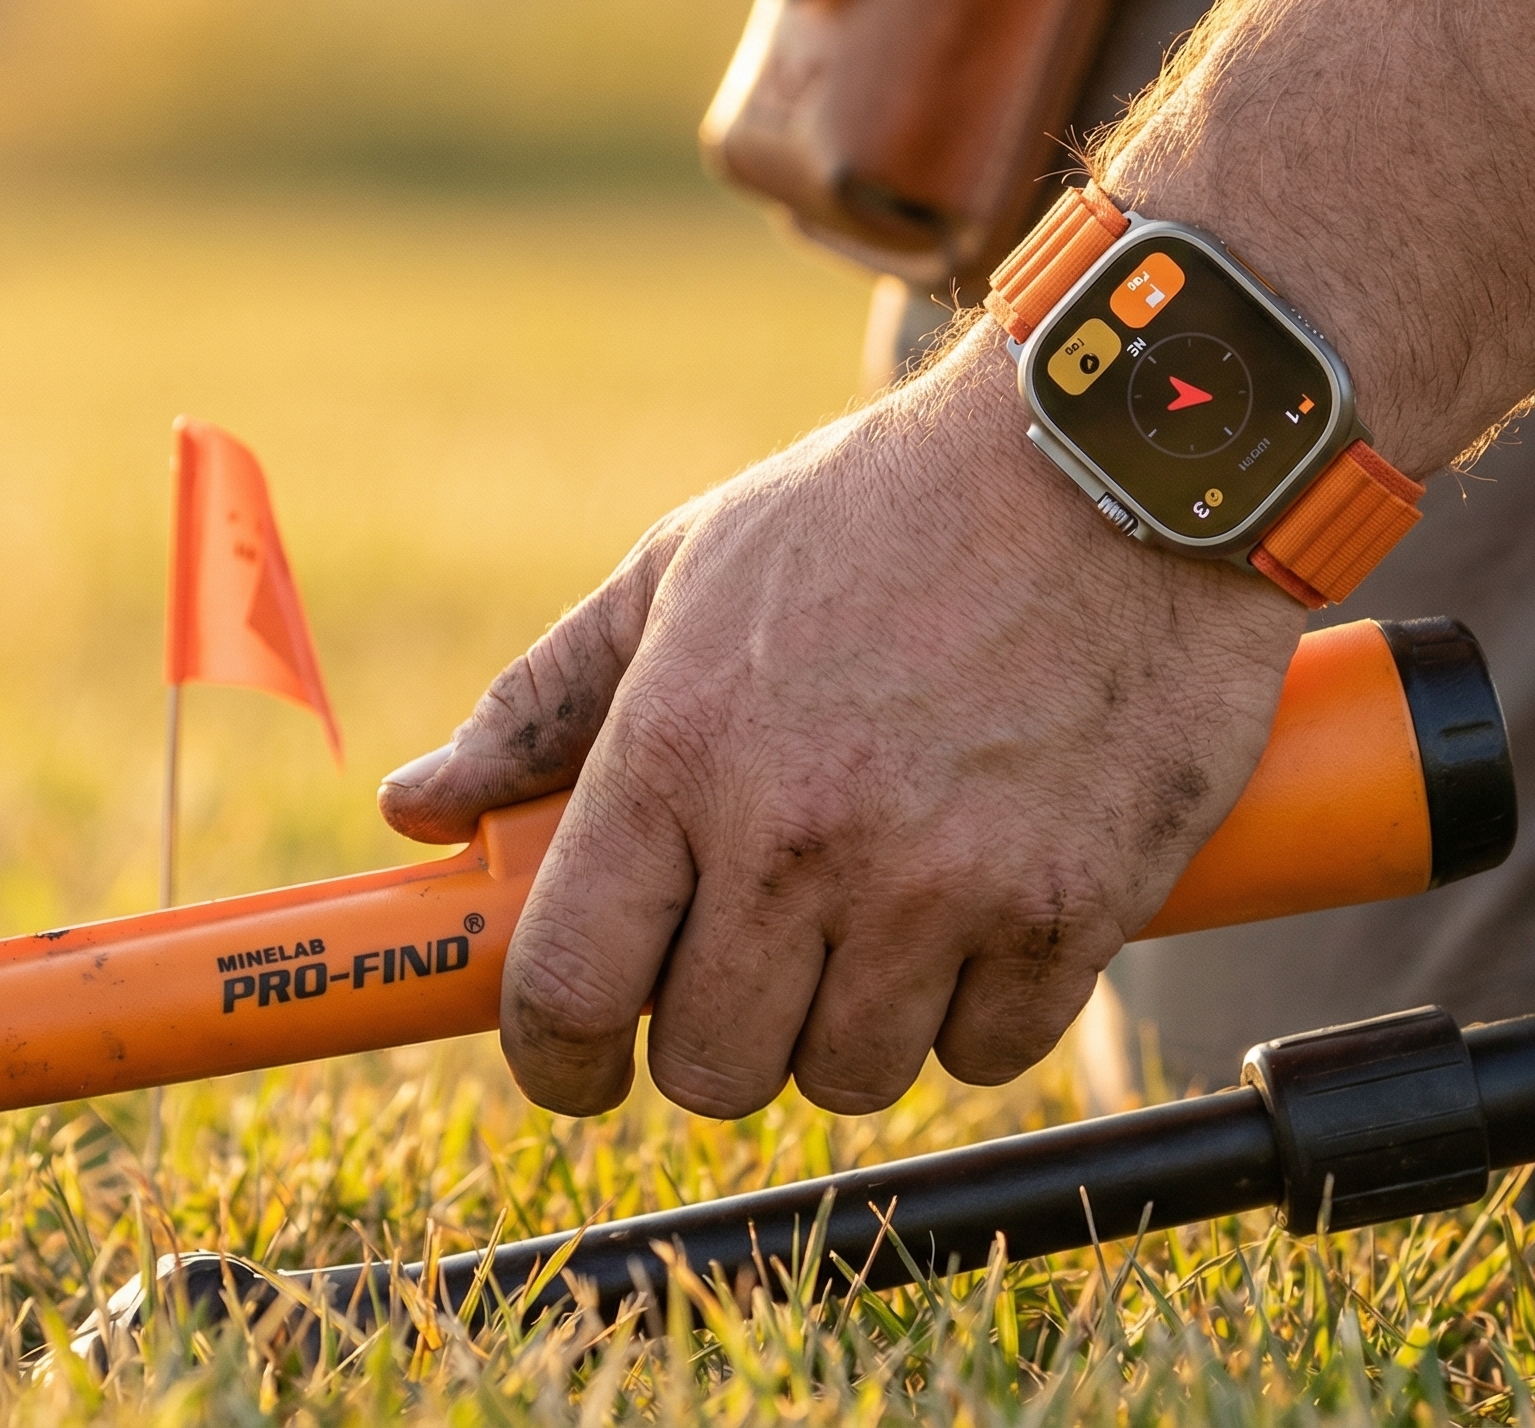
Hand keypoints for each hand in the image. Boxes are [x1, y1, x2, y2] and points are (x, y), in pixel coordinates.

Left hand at [379, 335, 1306, 1116]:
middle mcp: (799, 837)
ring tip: (875, 925)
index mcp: (680, 752)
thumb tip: (416, 808)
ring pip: (851, 1076)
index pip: (568, 988)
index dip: (557, 1059)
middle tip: (752, 966)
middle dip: (715, 1040)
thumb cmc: (885, 508)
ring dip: (850, 1028)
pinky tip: (981, 917)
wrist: (1118, 458)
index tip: (581, 1063)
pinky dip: (977, 1013)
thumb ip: (544, 702)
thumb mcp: (685, 569)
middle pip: (712, 1068)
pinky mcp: (1071, 910)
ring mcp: (942, 885)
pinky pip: (988, 1052)